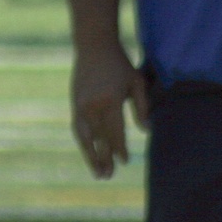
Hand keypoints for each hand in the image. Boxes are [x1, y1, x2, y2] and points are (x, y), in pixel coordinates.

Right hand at [71, 41, 150, 178]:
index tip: (125, 161)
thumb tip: (147, 130)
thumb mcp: (136, 82)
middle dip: (104, 158)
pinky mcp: (74, 103)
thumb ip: (142, 107)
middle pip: (99, 138)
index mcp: (110, 101)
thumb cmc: (119, 63)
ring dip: (90, 155)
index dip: (120, 148)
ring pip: (84, 137)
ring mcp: (80, 105)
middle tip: (108, 176)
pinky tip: (89, 151)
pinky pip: (78, 128)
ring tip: (97, 172)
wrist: (93, 45)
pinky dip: (84, 142)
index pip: (115, 132)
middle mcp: (93, 105)